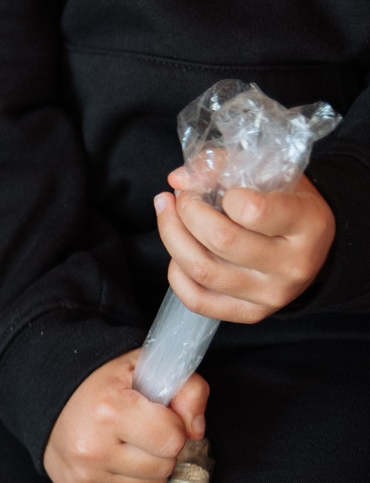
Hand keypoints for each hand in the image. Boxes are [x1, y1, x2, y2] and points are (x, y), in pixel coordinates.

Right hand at [44, 349, 209, 482]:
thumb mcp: (147, 369)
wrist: (50, 400)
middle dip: (162, 450)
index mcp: (109, 412)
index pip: (173, 440)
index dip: (173, 427)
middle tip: (143, 431)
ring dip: (148, 468)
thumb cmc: (103, 384)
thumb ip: (189, 390)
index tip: (157, 415)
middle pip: (162, 467)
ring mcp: (82, 474)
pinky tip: (116, 461)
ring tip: (130, 446)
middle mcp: (92, 448)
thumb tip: (196, 431)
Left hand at [153, 169, 335, 322]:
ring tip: (168, 214)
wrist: (315, 250)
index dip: (222, 195)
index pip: (253, 211)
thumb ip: (225, 168)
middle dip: (187, 212)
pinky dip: (177, 274)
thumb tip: (178, 178)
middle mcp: (293, 264)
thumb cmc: (289, 206)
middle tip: (180, 197)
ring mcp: (271, 294)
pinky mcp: (250, 314)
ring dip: (172, 237)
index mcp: (307, 224)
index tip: (214, 186)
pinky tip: (178, 252)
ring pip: (202, 270)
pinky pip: (197, 299)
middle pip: (220, 240)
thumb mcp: (273, 177)